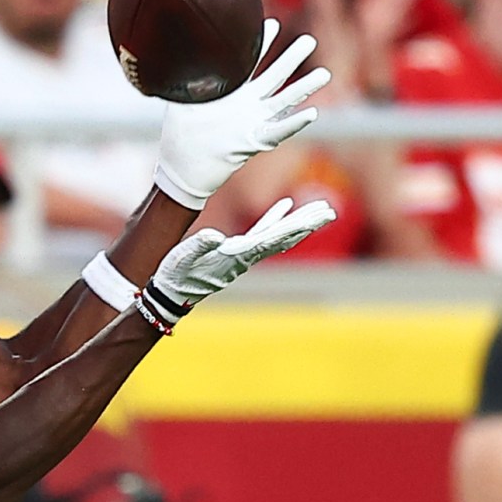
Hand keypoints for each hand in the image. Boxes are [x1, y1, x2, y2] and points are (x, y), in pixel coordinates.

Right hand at [142, 197, 337, 320]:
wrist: (171, 295)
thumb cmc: (175, 277)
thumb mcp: (183, 259)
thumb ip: (198, 246)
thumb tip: (213, 235)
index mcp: (237, 255)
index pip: (273, 238)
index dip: (294, 225)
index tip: (315, 218)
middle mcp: (246, 255)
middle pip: (283, 237)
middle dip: (306, 223)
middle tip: (330, 211)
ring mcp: (243, 253)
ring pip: (278, 234)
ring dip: (298, 221)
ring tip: (319, 209)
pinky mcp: (235, 250)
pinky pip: (261, 231)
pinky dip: (275, 218)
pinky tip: (285, 206)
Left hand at [153, 21, 331, 208]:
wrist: (180, 170)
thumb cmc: (179, 136)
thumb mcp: (179, 101)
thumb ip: (182, 79)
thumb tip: (171, 55)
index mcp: (232, 93)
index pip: (250, 63)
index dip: (262, 45)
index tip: (273, 24)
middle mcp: (247, 106)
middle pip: (274, 77)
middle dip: (291, 59)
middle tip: (310, 40)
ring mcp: (252, 123)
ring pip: (283, 102)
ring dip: (303, 88)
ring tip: (324, 74)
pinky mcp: (251, 143)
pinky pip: (276, 132)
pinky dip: (293, 124)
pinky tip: (311, 114)